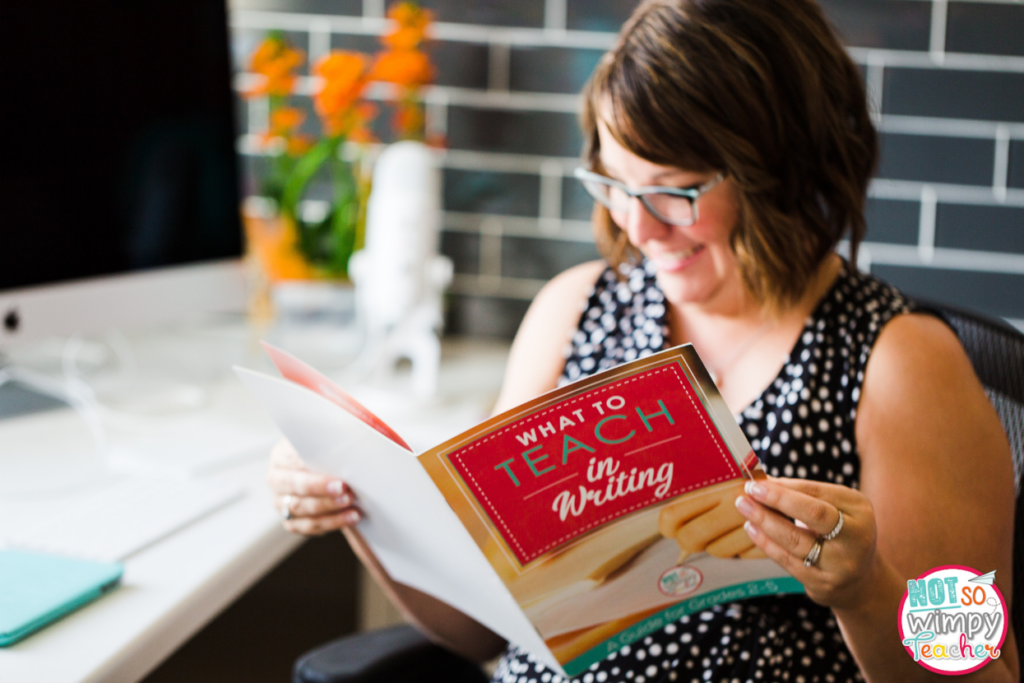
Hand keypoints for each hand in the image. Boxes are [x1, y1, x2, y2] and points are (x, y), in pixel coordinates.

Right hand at [266, 438, 361, 534]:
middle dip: (322, 490)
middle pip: (296, 487)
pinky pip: (308, 526)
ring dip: (329, 508)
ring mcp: (280, 502)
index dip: (314, 468)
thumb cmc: (325, 451)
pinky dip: (331, 523)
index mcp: (281, 455)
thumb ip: (329, 442)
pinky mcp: (290, 521)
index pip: (294, 461)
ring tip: (351, 505)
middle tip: (345, 489)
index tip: (335, 474)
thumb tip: (345, 446)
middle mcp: (276, 479)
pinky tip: (349, 518)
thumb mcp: (323, 440)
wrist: (323, 469)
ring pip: (301, 509)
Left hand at [658, 481, 765, 560]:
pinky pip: (742, 557)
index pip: (673, 515)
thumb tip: (665, 518)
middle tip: (694, 534)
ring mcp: (754, 524)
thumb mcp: (724, 478)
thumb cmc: (748, 483)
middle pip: (691, 537)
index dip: (668, 526)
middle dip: (690, 540)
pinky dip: (742, 550)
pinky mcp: (771, 543)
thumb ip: (697, 494)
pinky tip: (745, 535)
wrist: (797, 493)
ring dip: (717, 545)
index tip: (671, 527)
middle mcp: (735, 502)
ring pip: (716, 551)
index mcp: (718, 482)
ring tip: (725, 529)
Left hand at [734, 477, 876, 608]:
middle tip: (749, 489)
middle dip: (778, 499)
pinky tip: (751, 529)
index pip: (818, 493)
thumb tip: (765, 481)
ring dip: (765, 521)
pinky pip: (788, 561)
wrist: (860, 580)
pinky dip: (766, 543)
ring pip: (796, 540)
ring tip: (744, 506)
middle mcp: (855, 538)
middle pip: (815, 514)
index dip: (786, 486)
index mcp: (860, 510)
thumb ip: (806, 495)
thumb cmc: (840, 534)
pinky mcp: (823, 584)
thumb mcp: (837, 509)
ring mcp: (840, 564)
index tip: (758, 480)